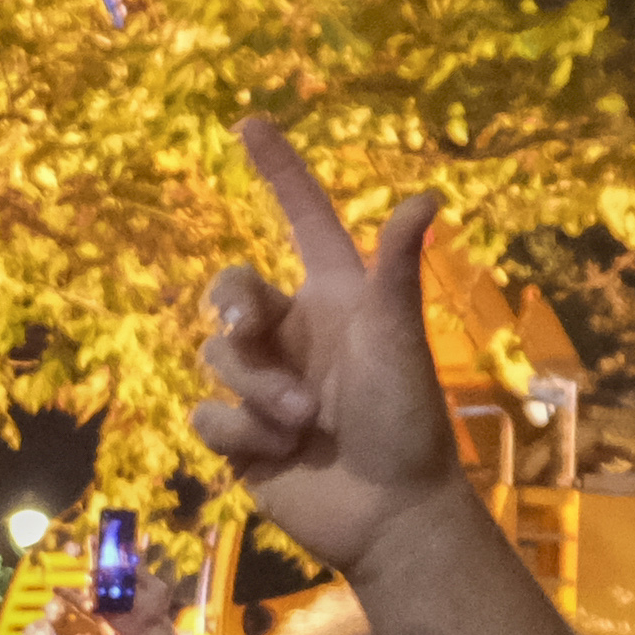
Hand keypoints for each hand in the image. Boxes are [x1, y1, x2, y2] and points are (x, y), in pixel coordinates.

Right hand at [183, 116, 456, 568]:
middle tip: (248, 320)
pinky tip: (278, 453)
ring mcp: (265, 383)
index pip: (301, 217)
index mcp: (335, 297)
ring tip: (302, 422)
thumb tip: (427, 195)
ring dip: (256, 389)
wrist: (388, 512)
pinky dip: (238, 433)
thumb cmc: (406, 420)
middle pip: (231, 289)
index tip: (249, 122)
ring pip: (217, 356)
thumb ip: (397, 270)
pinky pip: (206, 414)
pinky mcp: (240, 435)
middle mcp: (295, 332)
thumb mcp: (400, 339)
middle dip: (233, 302)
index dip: (279, 169)